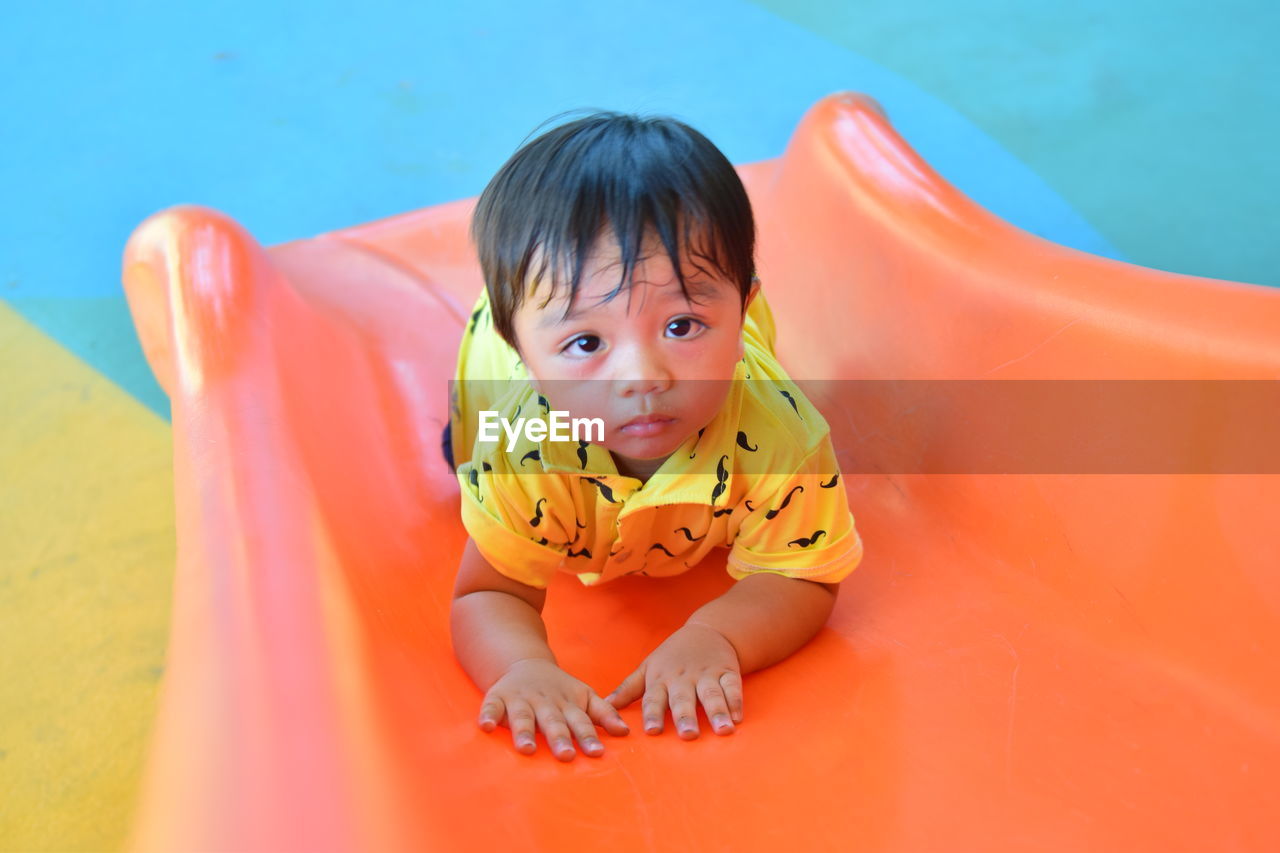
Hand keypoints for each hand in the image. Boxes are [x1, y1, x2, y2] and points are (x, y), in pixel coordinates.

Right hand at [478, 658, 629, 760]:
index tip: (597, 752)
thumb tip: (625, 732)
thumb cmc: (560, 690)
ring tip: (526, 749)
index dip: (588, 736)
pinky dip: (487, 715)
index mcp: (567, 703)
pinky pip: (491, 706)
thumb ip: (604, 714)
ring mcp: (521, 700)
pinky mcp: (498, 697)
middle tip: (566, 756)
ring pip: (523, 717)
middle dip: (559, 738)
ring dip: (524, 732)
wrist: (525, 663)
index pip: (580, 721)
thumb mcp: (584, 696)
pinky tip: (485, 726)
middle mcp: (545, 702)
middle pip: (553, 721)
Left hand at [606, 623, 743, 738]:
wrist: (707, 631)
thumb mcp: (647, 668)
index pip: (654, 699)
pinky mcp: (728, 672)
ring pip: (711, 694)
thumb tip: (604, 706)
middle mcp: (683, 678)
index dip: (653, 714)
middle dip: (685, 716)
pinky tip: (738, 718)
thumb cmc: (671, 656)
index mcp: (661, 679)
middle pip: (684, 699)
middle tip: (688, 735)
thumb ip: (628, 689)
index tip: (651, 732)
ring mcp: (707, 674)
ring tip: (723, 730)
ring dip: (717, 712)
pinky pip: (733, 687)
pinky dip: (736, 701)